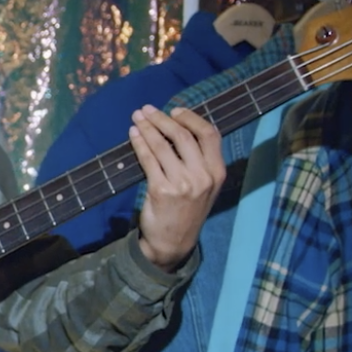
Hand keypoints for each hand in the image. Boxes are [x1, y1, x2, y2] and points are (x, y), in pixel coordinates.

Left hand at [129, 105, 224, 271]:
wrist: (174, 241)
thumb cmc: (188, 209)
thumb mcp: (205, 186)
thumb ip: (199, 160)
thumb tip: (177, 127)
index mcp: (218, 172)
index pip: (209, 134)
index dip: (191, 118)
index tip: (174, 110)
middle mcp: (203, 176)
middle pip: (183, 136)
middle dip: (162, 119)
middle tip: (147, 110)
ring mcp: (182, 184)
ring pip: (162, 146)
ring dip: (147, 128)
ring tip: (137, 118)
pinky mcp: (161, 190)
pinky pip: (148, 159)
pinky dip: (139, 143)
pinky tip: (133, 135)